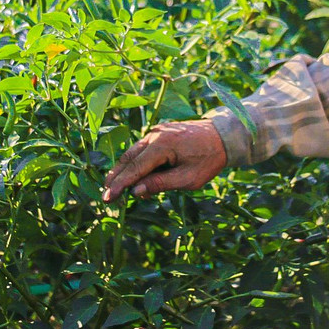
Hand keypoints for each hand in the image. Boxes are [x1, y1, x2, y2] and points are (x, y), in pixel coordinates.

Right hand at [102, 120, 226, 201]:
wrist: (224, 136)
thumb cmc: (209, 160)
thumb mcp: (188, 179)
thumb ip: (161, 184)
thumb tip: (136, 191)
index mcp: (163, 145)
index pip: (135, 168)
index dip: (120, 184)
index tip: (108, 197)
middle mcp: (156, 134)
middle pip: (129, 158)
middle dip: (116, 177)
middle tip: (105, 194)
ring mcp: (157, 131)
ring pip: (133, 152)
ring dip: (123, 169)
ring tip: (113, 186)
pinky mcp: (160, 132)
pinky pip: (142, 148)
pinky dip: (135, 161)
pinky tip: (131, 175)